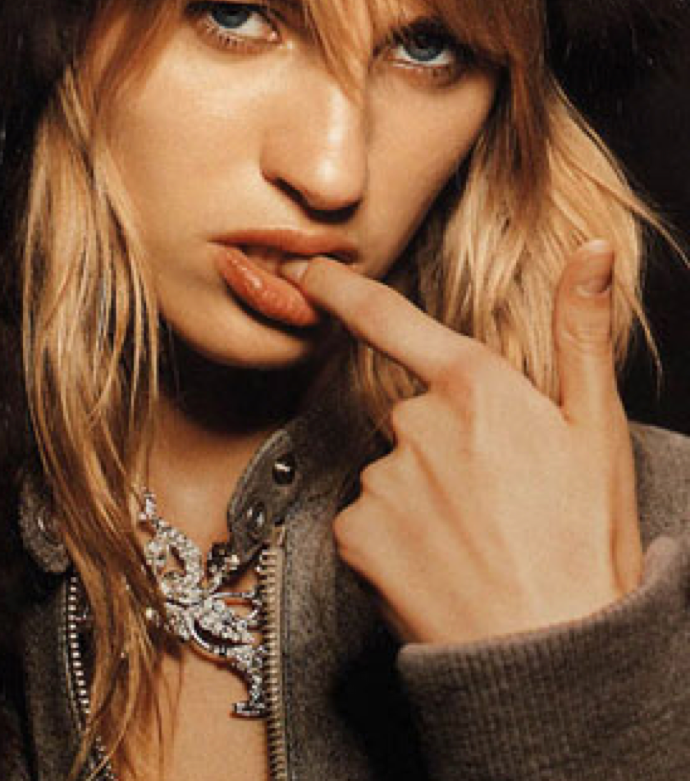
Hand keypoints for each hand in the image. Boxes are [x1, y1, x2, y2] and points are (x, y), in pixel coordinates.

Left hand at [282, 242, 642, 644]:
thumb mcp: (597, 427)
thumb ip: (581, 331)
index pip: (391, 321)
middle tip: (497, 502)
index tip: (305, 269)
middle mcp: (416, 424)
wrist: (555, 655)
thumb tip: (592, 249)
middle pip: (409, 418)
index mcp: (475, 387)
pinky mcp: (355, 536)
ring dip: (419, 500)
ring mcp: (381, 481)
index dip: (341, 290)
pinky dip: (392, 541)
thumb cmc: (586, 539)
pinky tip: (437, 566)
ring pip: (389, 474)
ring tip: (475, 542)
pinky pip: (364, 522)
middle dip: (442, 449)